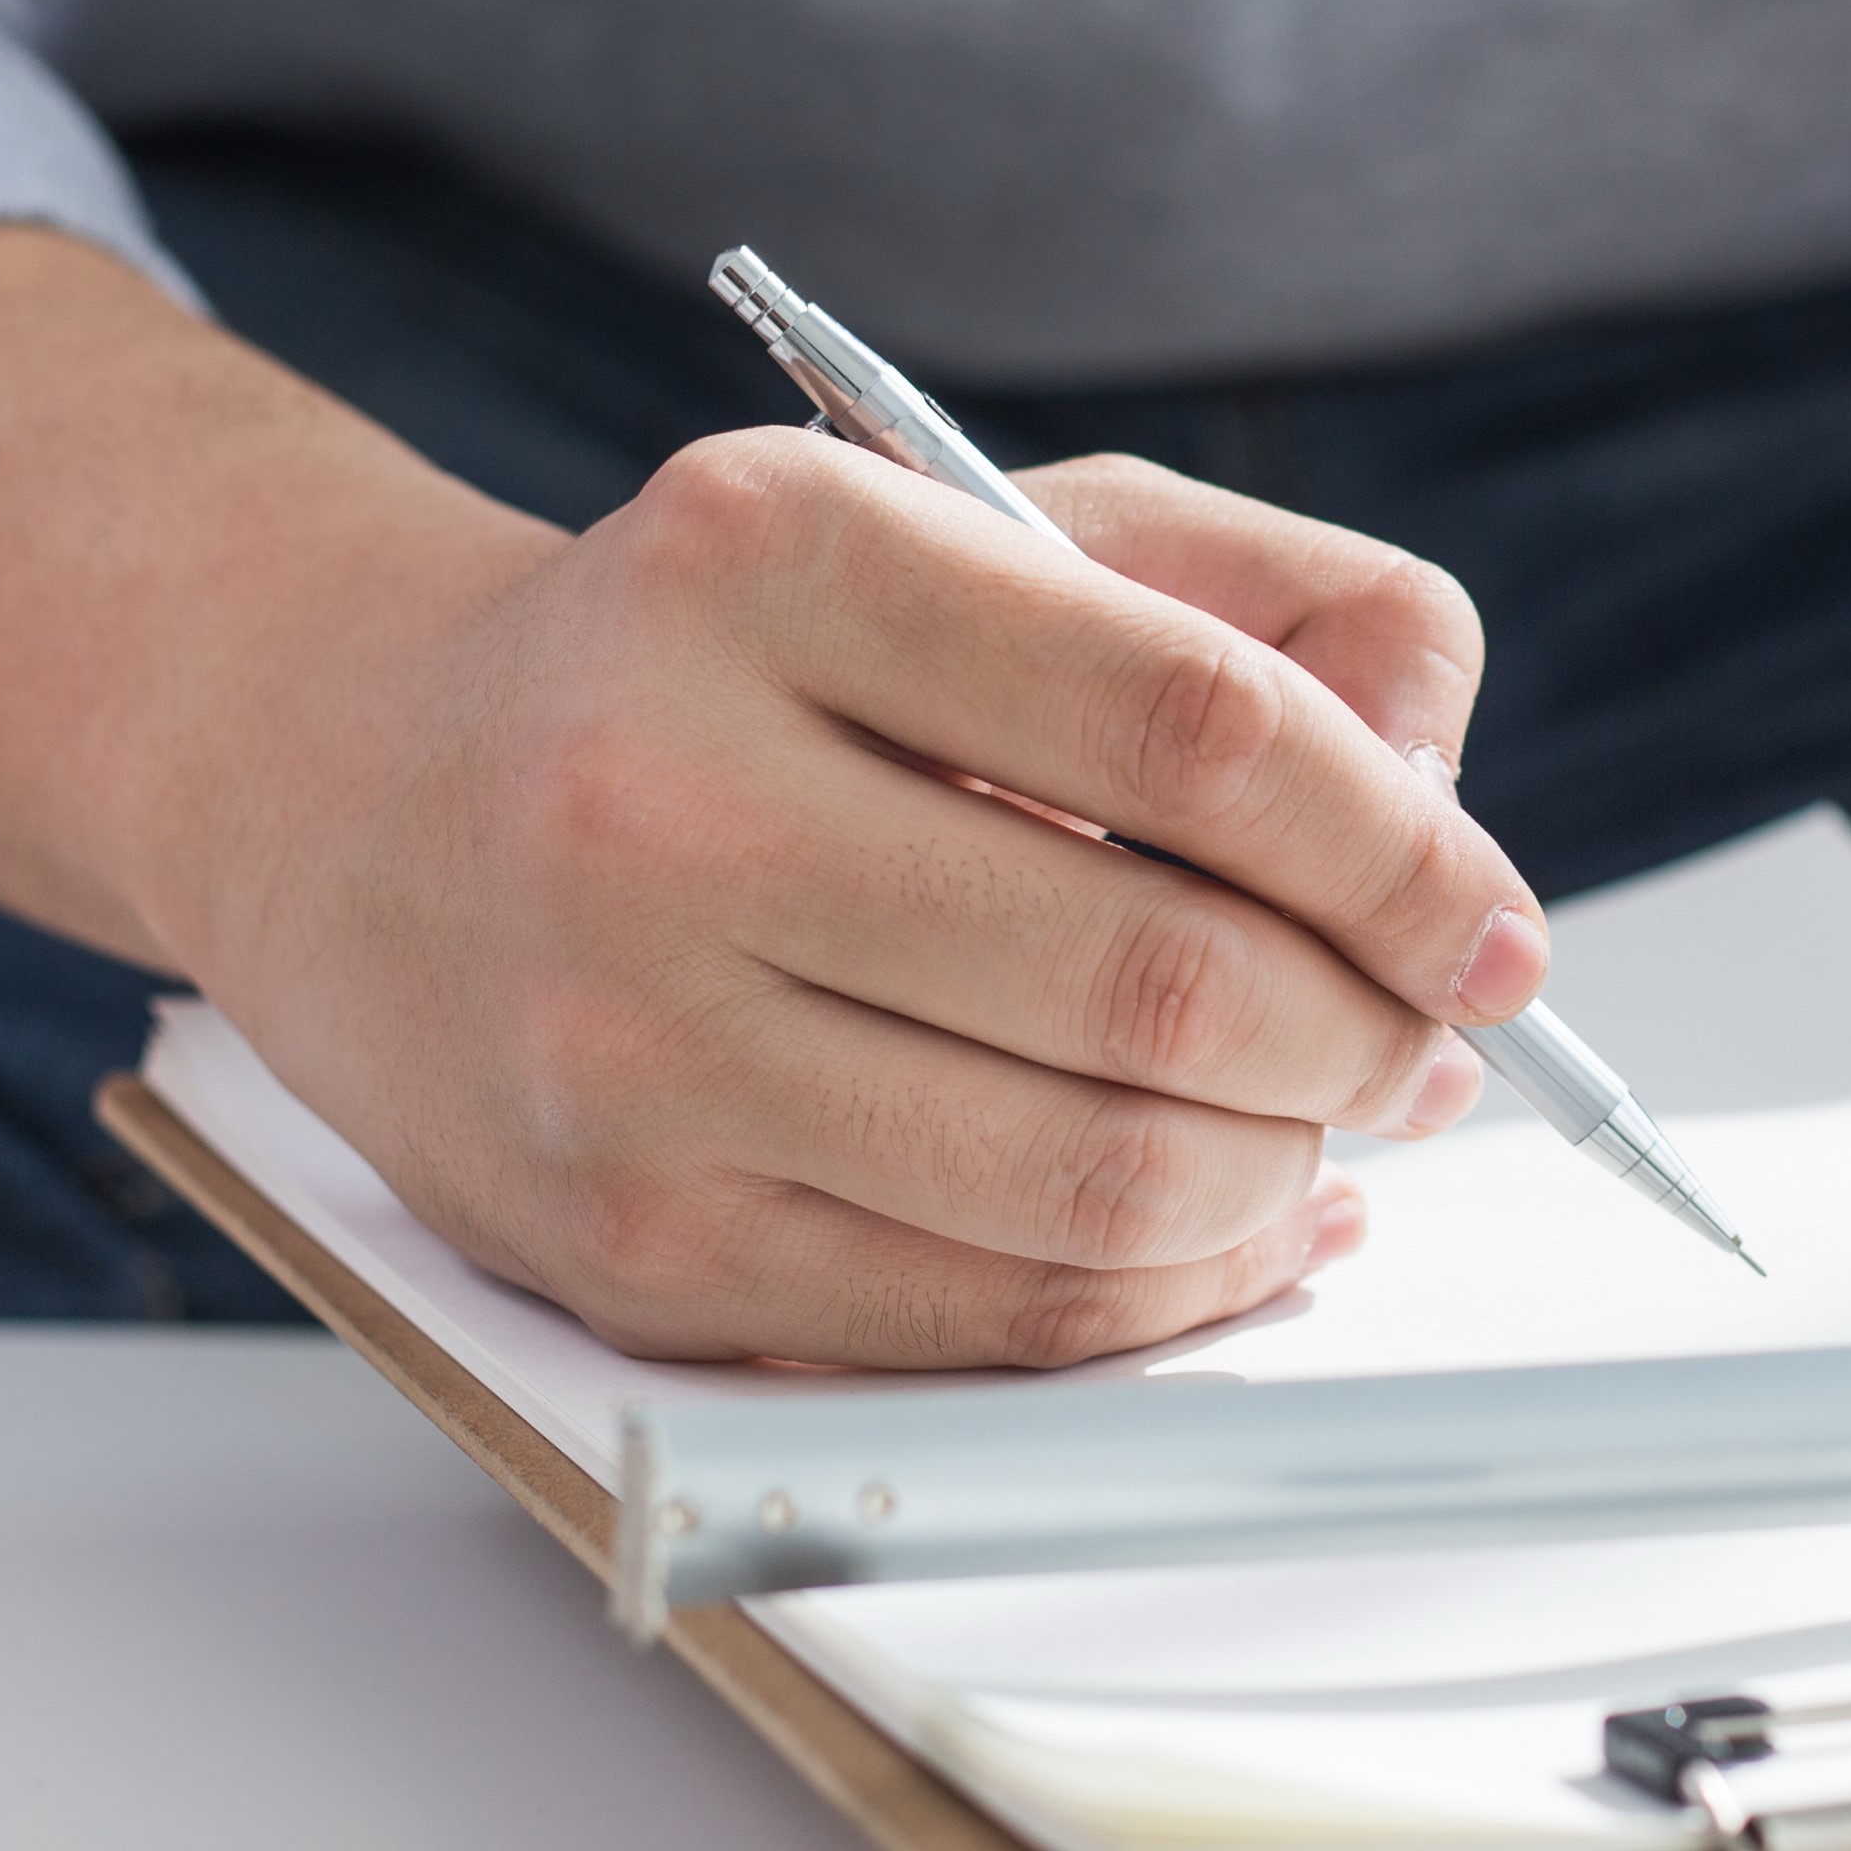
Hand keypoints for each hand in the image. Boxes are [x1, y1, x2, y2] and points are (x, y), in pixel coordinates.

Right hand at [167, 431, 1542, 1365]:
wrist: (359, 794)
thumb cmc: (737, 665)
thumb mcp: (983, 534)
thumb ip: (1266, 608)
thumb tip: (1445, 798)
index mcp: (772, 555)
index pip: (1200, 730)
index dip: (1405, 855)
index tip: (1491, 930)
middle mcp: (657, 790)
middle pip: (1168, 981)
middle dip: (1362, 1035)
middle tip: (1415, 1038)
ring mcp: (626, 1038)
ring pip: (1101, 1180)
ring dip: (1282, 1175)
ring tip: (1315, 1121)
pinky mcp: (626, 1241)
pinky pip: (999, 1316)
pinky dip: (1169, 1287)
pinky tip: (1223, 1216)